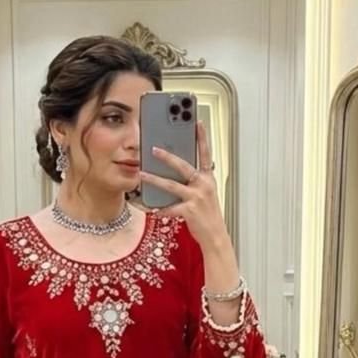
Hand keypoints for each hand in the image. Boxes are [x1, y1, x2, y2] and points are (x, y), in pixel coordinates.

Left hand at [139, 121, 225, 250]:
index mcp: (208, 178)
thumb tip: (176, 172)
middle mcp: (204, 185)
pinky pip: (170, 208)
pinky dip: (160, 208)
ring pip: (172, 185)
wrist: (215, 236)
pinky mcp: (190, 211)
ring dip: (155, 179)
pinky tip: (151, 208)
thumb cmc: (208, 215)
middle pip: (184, 166)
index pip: (206, 153)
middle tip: (153, 149)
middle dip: (167, 157)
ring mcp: (197, 197)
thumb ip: (194, 181)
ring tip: (142, 173)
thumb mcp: (205, 194)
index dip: (202, 137)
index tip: (198, 122)